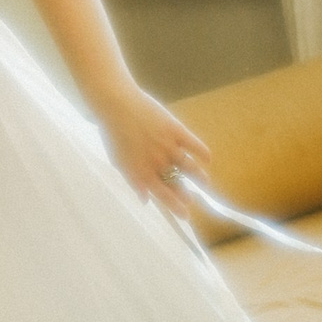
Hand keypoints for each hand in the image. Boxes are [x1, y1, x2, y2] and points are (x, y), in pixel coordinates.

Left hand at [98, 91, 210, 221]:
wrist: (116, 105)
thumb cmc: (113, 133)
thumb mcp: (119, 162)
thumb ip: (133, 181)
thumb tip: (145, 200)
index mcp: (142, 172)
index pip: (163, 195)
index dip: (175, 207)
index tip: (185, 216)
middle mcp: (157, 163)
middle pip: (177, 183)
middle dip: (187, 195)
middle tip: (193, 200)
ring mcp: (168, 146)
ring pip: (189, 167)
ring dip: (199, 177)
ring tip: (205, 183)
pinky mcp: (175, 130)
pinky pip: (194, 145)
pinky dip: (202, 152)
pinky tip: (208, 159)